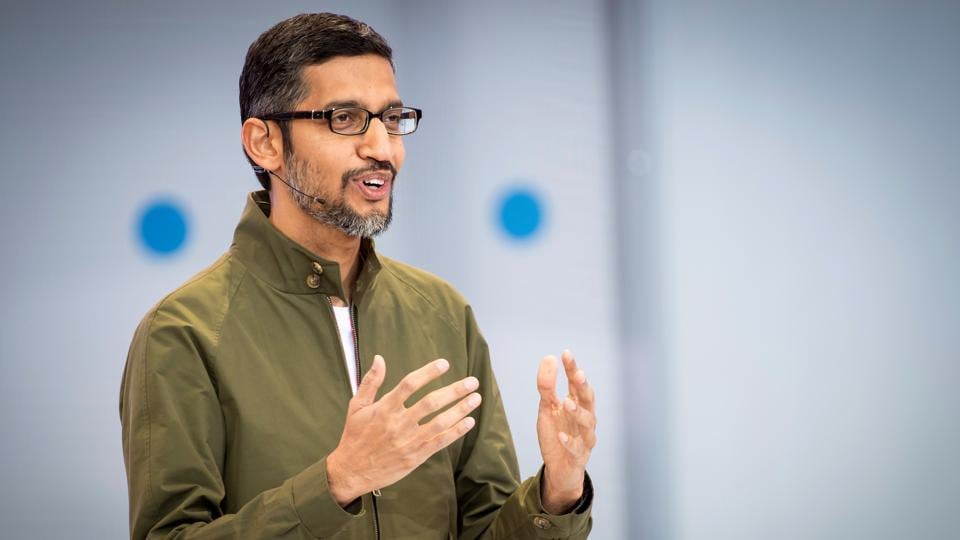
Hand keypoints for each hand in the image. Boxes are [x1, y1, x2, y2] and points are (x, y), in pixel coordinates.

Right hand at [326, 355, 480, 505]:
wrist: (351, 471)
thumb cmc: (354, 436)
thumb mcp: (356, 407)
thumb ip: (370, 382)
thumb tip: (379, 358)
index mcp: (384, 408)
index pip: (410, 384)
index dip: (429, 372)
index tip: (444, 364)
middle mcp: (398, 423)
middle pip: (431, 402)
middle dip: (454, 390)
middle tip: (472, 381)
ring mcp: (408, 440)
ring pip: (440, 422)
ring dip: (461, 409)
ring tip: (476, 398)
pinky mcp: (415, 456)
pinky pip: (440, 441)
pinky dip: (456, 431)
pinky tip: (469, 421)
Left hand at [536, 350, 596, 513]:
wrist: (560, 469)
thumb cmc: (558, 434)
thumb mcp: (548, 409)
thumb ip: (547, 386)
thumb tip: (549, 358)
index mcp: (577, 404)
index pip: (577, 383)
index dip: (573, 369)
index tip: (566, 353)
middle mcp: (585, 419)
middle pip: (588, 400)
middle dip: (583, 387)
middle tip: (578, 374)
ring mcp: (584, 438)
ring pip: (587, 424)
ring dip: (578, 413)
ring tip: (566, 403)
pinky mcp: (579, 456)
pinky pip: (576, 449)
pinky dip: (570, 442)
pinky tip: (561, 435)